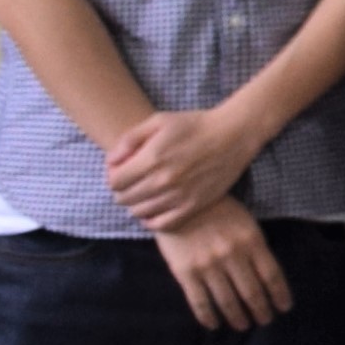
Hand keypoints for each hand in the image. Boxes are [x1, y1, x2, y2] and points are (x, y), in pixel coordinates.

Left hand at [104, 103, 261, 231]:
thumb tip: (110, 162)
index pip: (114, 182)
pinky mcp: (194, 205)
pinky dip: (152, 220)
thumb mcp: (158, 120)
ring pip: (139, 212)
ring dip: (136, 204)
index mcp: (151, 159)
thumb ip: (129, 140)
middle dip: (123, 190)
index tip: (122, 170)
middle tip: (134, 181)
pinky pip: (162, 224)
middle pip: (124, 199)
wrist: (234, 134)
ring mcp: (179, 196)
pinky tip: (154, 210)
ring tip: (145, 193)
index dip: (113, 176)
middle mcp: (163, 181)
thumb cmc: (195, 124)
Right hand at [153, 204, 289, 332]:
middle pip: (251, 292)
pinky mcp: (185, 273)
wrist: (179, 202)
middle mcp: (232, 256)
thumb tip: (267, 277)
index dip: (279, 295)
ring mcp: (208, 266)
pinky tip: (214, 325)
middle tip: (265, 321)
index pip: (271, 276)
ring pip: (227, 301)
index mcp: (252, 241)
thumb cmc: (218, 211)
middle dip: (261, 310)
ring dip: (237, 317)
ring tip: (243, 325)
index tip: (284, 308)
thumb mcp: (246, 223)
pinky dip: (208, 317)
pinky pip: (199, 302)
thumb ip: (255, 247)